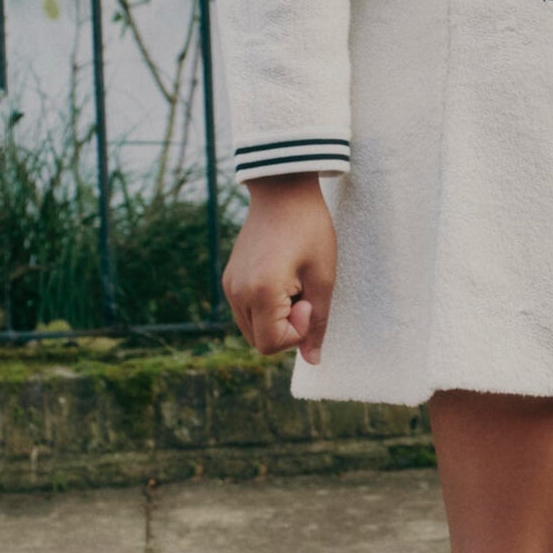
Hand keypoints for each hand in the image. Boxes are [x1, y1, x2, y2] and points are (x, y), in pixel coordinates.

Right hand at [225, 173, 337, 362]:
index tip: (308, 301)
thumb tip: (313, 360)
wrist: (284, 191)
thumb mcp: (323, 277)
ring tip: (294, 285)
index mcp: (259, 292)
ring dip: (277, 319)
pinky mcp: (229, 278)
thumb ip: (318, 322)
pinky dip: (266, 307)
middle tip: (303, 293)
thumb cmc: (310, 230)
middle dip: (287, 328)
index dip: (296, 333)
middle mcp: (236, 292)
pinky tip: (283, 279)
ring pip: (253, 328)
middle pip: (260, 341)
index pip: (271, 345)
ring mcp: (229, 285)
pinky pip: (247, 311)